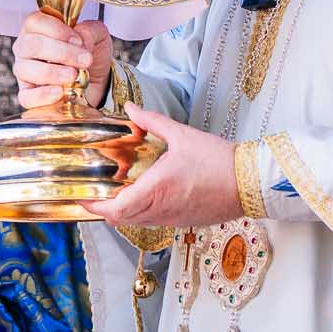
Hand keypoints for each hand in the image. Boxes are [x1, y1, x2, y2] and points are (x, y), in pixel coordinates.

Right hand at [11, 10, 112, 108]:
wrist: (96, 81)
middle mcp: (26, 48)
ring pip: (26, 69)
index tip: (78, 40)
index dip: (57, 30)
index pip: (35, 22)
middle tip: (85, 60)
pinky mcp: (27, 95)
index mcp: (39, 28)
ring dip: (53, 73)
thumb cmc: (89, 54)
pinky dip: (43, 95)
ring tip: (74, 76)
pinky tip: (60, 91)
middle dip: (62, 53)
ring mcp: (24, 72)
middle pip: (31, 45)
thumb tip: (82, 41)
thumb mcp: (97, 35)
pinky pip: (26, 96)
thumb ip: (90, 31)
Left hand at [83, 104, 240, 228]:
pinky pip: (154, 221)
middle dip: (104, 208)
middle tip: (93, 192)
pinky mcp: (184, 222)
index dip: (94, 206)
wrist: (250, 182)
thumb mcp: (182, 135)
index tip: (82, 196)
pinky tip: (145, 194)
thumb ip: (152, 121)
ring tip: (116, 192)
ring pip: (137, 222)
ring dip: (123, 211)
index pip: (116, 210)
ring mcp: (173, 219)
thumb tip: (130, 109)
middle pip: (121, 219)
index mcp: (157, 189)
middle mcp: (161, 209)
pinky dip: (142, 212)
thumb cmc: (219, 161)